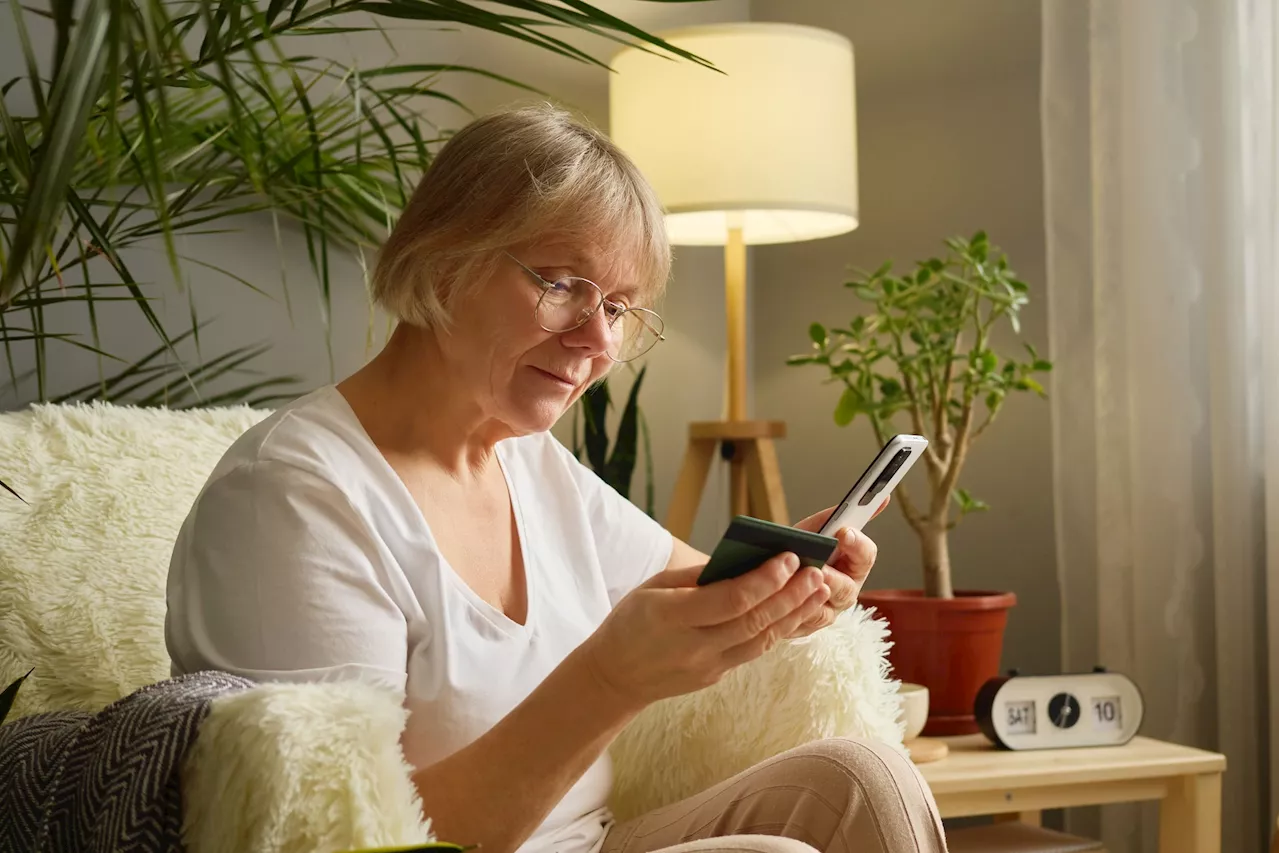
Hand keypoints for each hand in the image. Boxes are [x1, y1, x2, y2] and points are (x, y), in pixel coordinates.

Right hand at [580, 554, 828, 710]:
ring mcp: (707, 667)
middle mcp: (693, 646)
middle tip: (815, 572)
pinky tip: (796, 612)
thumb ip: (697, 577)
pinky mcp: (716, 676)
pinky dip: (778, 630)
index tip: (789, 558)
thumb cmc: (632, 621)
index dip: (764, 580)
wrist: (615, 676)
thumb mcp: (653, 587)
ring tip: (817, 591)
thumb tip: (744, 561)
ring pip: (761, 641)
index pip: (730, 599)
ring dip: (793, 614)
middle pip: (753, 621)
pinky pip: (753, 651)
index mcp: (671, 617)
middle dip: (789, 595)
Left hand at [786, 498, 887, 637]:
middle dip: (832, 578)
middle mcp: (845, 591)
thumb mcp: (815, 530)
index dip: (857, 544)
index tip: (844, 532)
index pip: (866, 555)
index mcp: (854, 565)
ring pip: (823, 611)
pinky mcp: (805, 627)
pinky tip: (780, 603)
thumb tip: (880, 498)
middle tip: (819, 568)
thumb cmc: (799, 548)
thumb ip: (838, 516)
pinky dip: (790, 614)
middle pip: (846, 589)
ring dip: (809, 599)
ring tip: (796, 586)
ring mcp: (827, 612)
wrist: (769, 571)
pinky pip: (800, 625)